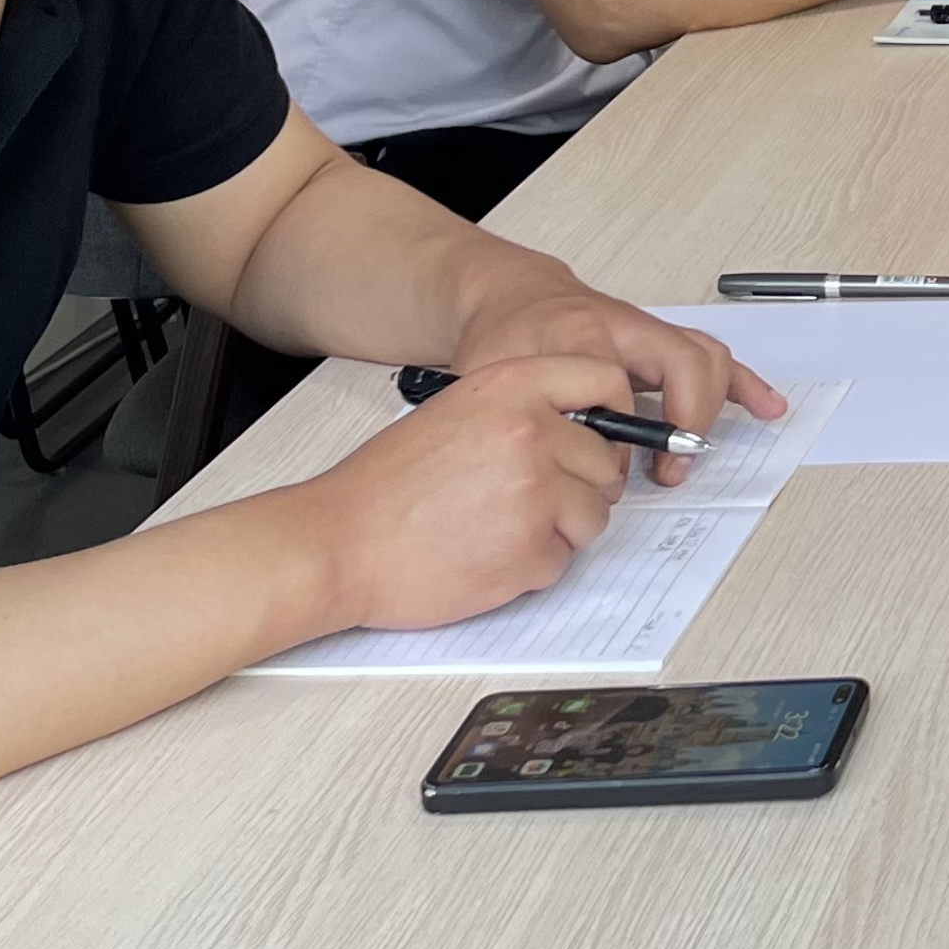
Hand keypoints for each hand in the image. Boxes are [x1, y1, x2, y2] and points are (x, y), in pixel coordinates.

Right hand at [295, 353, 637, 629]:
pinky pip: (562, 561)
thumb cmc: (383, 486)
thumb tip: (580, 430)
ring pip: (593, 516)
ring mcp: (536, 493)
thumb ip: (519, 411)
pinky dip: (531, 568)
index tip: (602, 437)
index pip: (604, 380)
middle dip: (578, 487)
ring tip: (497, 529)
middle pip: (606, 462)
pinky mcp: (530, 551)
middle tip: (527, 501)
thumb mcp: (454, 414)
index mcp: (511, 387)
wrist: (335, 543)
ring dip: (558, 531)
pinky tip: (484, 556)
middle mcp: (532, 432)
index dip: (613, 414)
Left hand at [446, 288, 786, 485]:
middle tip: (667, 470)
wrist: (512, 297)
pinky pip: (712, 358)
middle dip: (687, 419)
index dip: (623, 435)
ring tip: (718, 448)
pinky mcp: (662, 342)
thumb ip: (522, 412)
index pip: (619, 384)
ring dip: (722, 402)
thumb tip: (564, 459)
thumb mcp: (492, 375)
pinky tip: (767, 407)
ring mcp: (649, 333)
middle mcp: (625, 325)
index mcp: (581, 331)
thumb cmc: (503, 336)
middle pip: (684, 361)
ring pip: (705, 357)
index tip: (617, 470)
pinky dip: (745, 385)